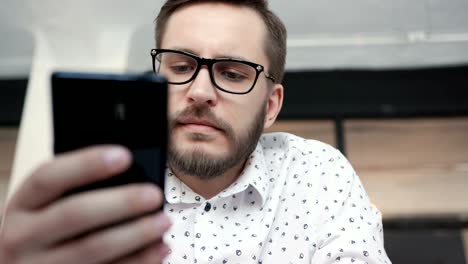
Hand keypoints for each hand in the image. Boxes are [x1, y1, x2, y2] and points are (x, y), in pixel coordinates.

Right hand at [0, 146, 170, 263]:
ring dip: (136, 235)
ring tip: (164, 221)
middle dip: (121, 202)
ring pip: (93, 249)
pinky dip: (138, 260)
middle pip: (75, 213)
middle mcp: (23, 236)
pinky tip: (159, 249)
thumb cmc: (45, 229)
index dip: (86, 163)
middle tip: (153, 195)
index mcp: (23, 205)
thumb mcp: (46, 206)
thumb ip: (76, 189)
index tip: (123, 155)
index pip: (49, 177)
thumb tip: (130, 172)